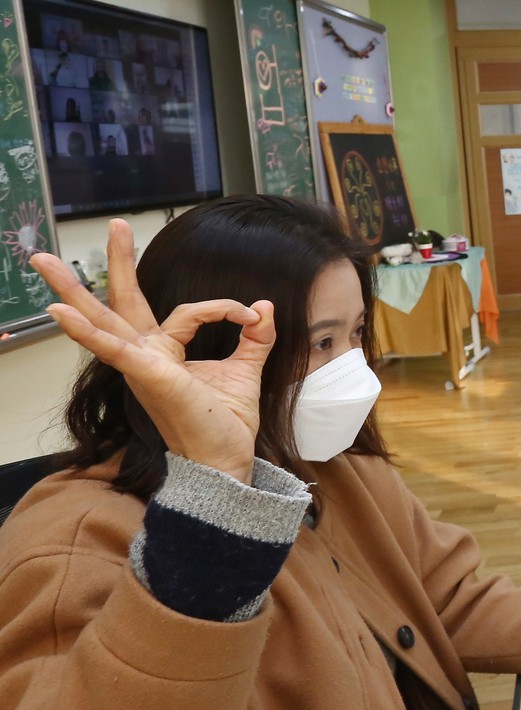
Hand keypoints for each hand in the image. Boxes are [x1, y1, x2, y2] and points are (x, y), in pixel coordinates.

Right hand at [31, 219, 275, 482]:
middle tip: (114, 225)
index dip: (224, 308)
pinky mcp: (146, 376)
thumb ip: (254, 338)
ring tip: (42, 260)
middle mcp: (147, 356)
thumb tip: (264, 306)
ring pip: (105, 319)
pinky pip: (113, 348)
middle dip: (117, 263)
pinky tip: (59, 313)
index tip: (250, 315)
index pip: (188, 312)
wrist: (226, 460)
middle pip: (122, 303)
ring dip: (73, 291)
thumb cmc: (225, 422)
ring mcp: (142, 366)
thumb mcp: (246, 370)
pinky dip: (87, 331)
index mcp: (166, 352)